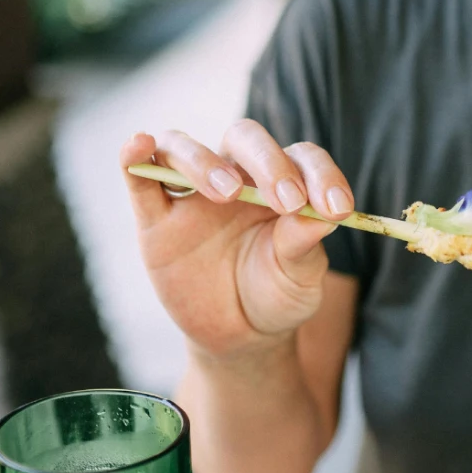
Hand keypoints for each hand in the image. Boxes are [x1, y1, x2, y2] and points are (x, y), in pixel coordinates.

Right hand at [120, 122, 354, 359]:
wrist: (238, 334)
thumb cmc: (276, 294)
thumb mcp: (299, 277)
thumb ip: (303, 246)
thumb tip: (319, 215)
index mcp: (282, 182)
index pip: (302, 158)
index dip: (321, 175)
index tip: (337, 209)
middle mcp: (236, 175)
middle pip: (244, 139)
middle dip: (268, 163)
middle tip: (287, 202)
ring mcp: (192, 194)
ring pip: (185, 149)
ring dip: (204, 162)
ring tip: (225, 192)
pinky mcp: (156, 219)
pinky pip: (139, 177)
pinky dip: (134, 156)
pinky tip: (140, 144)